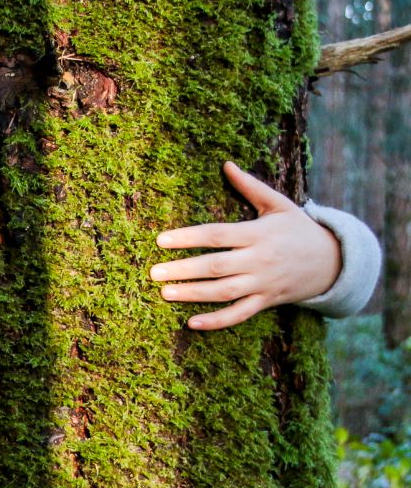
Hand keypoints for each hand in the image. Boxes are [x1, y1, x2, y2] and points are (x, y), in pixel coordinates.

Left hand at [150, 161, 341, 329]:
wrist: (334, 261)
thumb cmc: (298, 229)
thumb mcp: (279, 204)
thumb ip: (250, 186)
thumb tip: (226, 164)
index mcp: (258, 233)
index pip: (217, 235)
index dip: (188, 237)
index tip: (161, 240)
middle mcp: (259, 260)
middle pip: (215, 266)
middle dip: (183, 269)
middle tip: (153, 271)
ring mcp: (262, 284)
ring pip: (224, 292)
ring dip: (192, 294)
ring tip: (164, 293)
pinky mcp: (266, 302)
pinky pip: (239, 314)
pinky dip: (216, 322)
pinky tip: (191, 323)